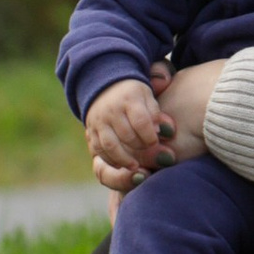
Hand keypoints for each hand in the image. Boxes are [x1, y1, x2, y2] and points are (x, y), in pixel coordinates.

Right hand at [84, 75, 171, 191]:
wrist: (104, 87)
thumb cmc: (133, 95)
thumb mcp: (148, 96)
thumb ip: (156, 113)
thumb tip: (162, 131)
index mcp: (129, 99)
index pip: (141, 121)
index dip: (150, 136)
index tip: (155, 142)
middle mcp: (112, 110)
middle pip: (127, 135)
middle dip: (139, 147)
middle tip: (148, 153)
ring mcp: (100, 121)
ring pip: (111, 145)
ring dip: (124, 159)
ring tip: (135, 167)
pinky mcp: (91, 130)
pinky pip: (99, 149)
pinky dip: (109, 160)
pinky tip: (120, 165)